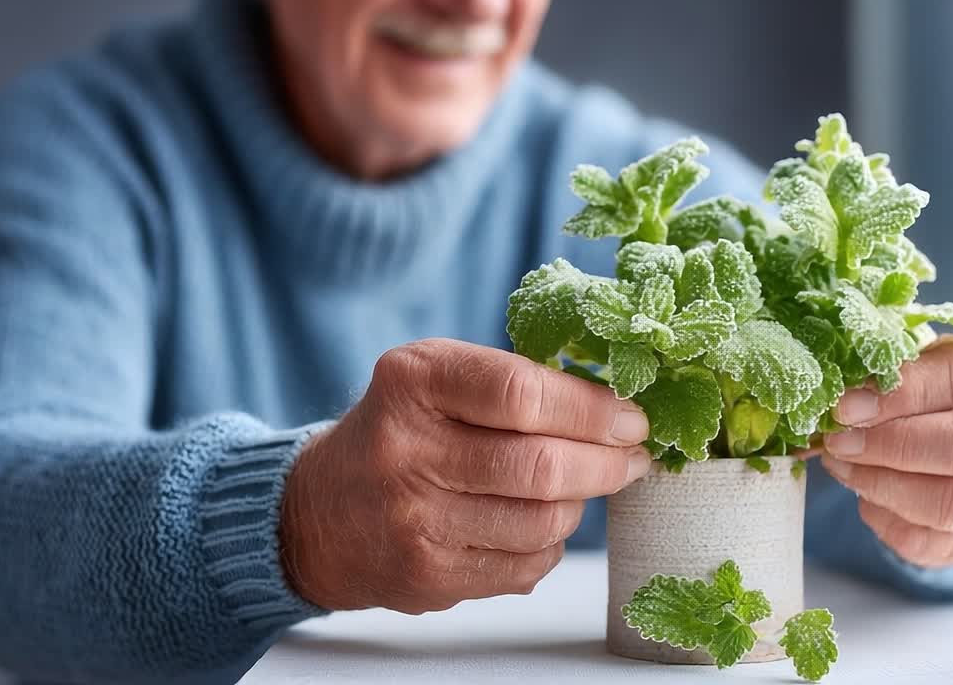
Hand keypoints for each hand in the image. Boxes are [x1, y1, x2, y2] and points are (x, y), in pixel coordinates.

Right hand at [278, 338, 651, 612]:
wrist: (319, 514)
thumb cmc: (400, 430)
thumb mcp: (435, 376)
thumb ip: (513, 381)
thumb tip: (614, 408)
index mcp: (413, 381)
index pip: (521, 393)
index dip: (591, 408)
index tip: (631, 417)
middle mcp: (407, 450)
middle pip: (541, 465)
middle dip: (607, 463)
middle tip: (633, 456)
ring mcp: (416, 521)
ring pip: (544, 521)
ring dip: (580, 503)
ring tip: (580, 486)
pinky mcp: (429, 575)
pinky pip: (527, 564)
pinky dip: (549, 542)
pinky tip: (535, 521)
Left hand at [819, 334, 952, 567]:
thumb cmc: (936, 385)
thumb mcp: (921, 357)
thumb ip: (886, 366)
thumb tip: (831, 393)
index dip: (903, 394)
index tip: (846, 406)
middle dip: (891, 446)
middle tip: (838, 441)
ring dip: (883, 487)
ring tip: (841, 467)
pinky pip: (932, 542)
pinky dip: (887, 521)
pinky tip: (865, 495)